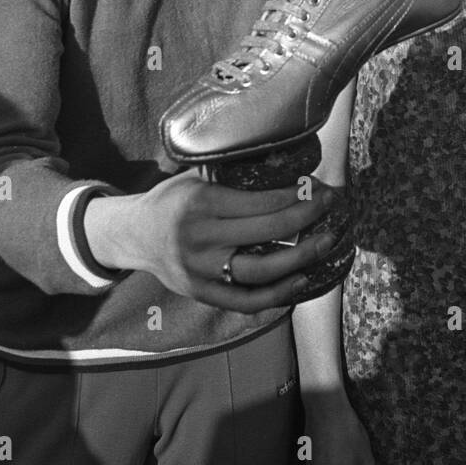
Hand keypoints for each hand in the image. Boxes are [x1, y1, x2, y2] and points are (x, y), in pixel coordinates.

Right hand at [85, 171, 340, 312]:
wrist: (132, 235)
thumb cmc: (172, 199)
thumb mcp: (195, 177)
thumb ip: (233, 174)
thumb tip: (286, 162)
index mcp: (202, 203)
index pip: (262, 202)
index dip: (297, 196)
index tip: (320, 189)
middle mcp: (201, 238)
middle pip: (267, 233)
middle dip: (307, 221)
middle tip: (332, 210)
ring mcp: (200, 270)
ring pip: (260, 272)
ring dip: (299, 259)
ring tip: (325, 244)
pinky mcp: (200, 293)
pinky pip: (244, 301)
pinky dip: (275, 295)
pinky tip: (299, 281)